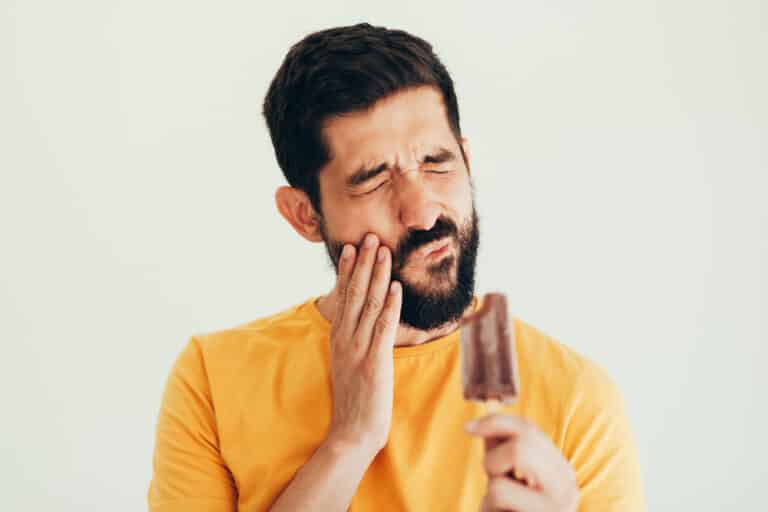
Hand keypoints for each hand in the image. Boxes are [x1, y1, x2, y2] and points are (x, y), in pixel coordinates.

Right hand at [327, 233, 401, 452]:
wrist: (352, 431)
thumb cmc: (355, 399)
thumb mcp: (348, 363)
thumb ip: (353, 340)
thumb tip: (363, 320)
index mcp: (339, 338)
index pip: (343, 297)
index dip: (347, 271)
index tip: (351, 248)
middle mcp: (345, 338)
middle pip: (355, 293)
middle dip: (363, 264)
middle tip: (369, 237)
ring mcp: (359, 349)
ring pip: (369, 304)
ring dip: (377, 276)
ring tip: (383, 251)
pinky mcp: (375, 361)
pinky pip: (383, 327)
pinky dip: (390, 306)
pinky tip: (396, 287)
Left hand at [465, 414, 579, 511]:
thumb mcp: (506, 481)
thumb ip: (501, 451)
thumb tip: (486, 420)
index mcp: (561, 472)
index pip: (530, 430)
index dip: (496, 423)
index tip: (468, 428)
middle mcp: (567, 486)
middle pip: (524, 441)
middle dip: (496, 458)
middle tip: (495, 483)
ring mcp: (558, 505)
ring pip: (516, 458)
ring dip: (494, 481)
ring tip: (500, 505)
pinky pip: (500, 491)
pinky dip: (489, 504)